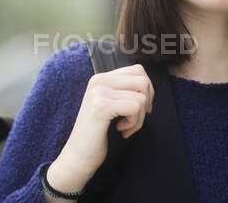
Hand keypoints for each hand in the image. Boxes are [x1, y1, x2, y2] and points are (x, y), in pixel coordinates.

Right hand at [55, 63, 154, 178]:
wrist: (78, 156)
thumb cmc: (98, 133)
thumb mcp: (111, 104)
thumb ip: (124, 90)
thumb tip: (149, 86)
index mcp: (101, 78)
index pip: (138, 70)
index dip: (147, 90)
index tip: (139, 108)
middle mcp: (99, 80)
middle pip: (143, 81)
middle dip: (146, 103)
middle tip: (135, 119)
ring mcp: (99, 92)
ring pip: (141, 97)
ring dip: (139, 118)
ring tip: (125, 127)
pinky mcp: (101, 106)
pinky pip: (135, 108)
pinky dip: (134, 124)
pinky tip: (120, 130)